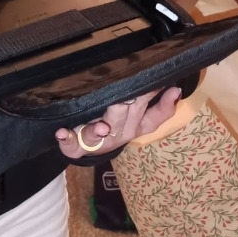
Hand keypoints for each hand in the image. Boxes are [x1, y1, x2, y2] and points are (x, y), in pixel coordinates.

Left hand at [55, 87, 181, 158]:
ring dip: (98, 131)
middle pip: (124, 121)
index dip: (162, 107)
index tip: (171, 89)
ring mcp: (97, 143)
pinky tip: (61, 132)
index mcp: (134, 127)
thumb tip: (176, 88)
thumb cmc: (114, 122)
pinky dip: (66, 139)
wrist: (86, 145)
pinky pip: (71, 145)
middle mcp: (118, 136)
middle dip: (124, 109)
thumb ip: (156, 104)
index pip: (152, 120)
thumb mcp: (138, 116)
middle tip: (125, 96)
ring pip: (99, 135)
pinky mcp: (76, 148)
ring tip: (101, 127)